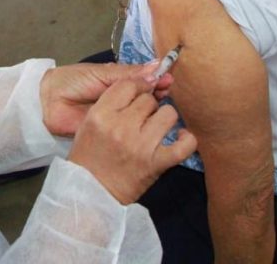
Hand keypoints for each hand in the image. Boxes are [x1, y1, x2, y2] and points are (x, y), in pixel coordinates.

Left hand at [40, 61, 172, 136]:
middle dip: (157, 93)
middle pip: (146, 98)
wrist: (49, 101)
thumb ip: (128, 74)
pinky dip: (142, 128)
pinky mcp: (112, 132)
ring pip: (140, 114)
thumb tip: (157, 66)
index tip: (169, 78)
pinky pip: (129, 130)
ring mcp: (118, 117)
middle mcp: (121, 100)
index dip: (156, 80)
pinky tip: (153, 125)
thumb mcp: (102, 74)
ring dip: (152, 109)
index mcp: (119, 83)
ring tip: (162, 101)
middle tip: (167, 90)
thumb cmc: (73, 80)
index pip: (143, 81)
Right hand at [68, 80, 196, 203]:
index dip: (137, 87)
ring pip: (168, 114)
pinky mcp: (156, 163)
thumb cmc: (89, 156)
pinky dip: (187, 140)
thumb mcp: (89, 122)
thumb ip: (111, 102)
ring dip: (164, 119)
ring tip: (156, 128)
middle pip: (148, 99)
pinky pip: (185, 145)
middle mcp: (121, 127)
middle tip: (141, 119)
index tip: (138, 95)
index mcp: (101, 114)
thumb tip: (143, 83)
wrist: (92, 192)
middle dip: (147, 107)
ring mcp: (140, 145)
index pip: (128, 84)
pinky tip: (179, 138)